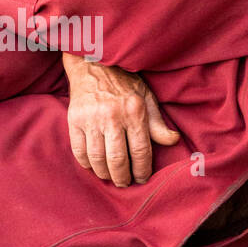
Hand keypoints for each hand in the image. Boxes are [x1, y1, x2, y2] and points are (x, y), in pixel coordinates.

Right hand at [64, 54, 180, 186]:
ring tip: (110, 177)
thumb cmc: (124, 82)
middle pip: (118, 160)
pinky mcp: (74, 120)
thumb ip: (158, 123)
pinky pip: (79, 151)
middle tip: (125, 183)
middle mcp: (112, 116)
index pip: (141, 151)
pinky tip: (94, 166)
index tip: (142, 178)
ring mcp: (91, 119)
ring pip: (97, 159)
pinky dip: (87, 164)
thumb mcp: (146, 98)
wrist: (93, 63)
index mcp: (134, 112)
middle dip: (123, 178)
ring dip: (105, 174)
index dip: (142, 170)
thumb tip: (173, 141)